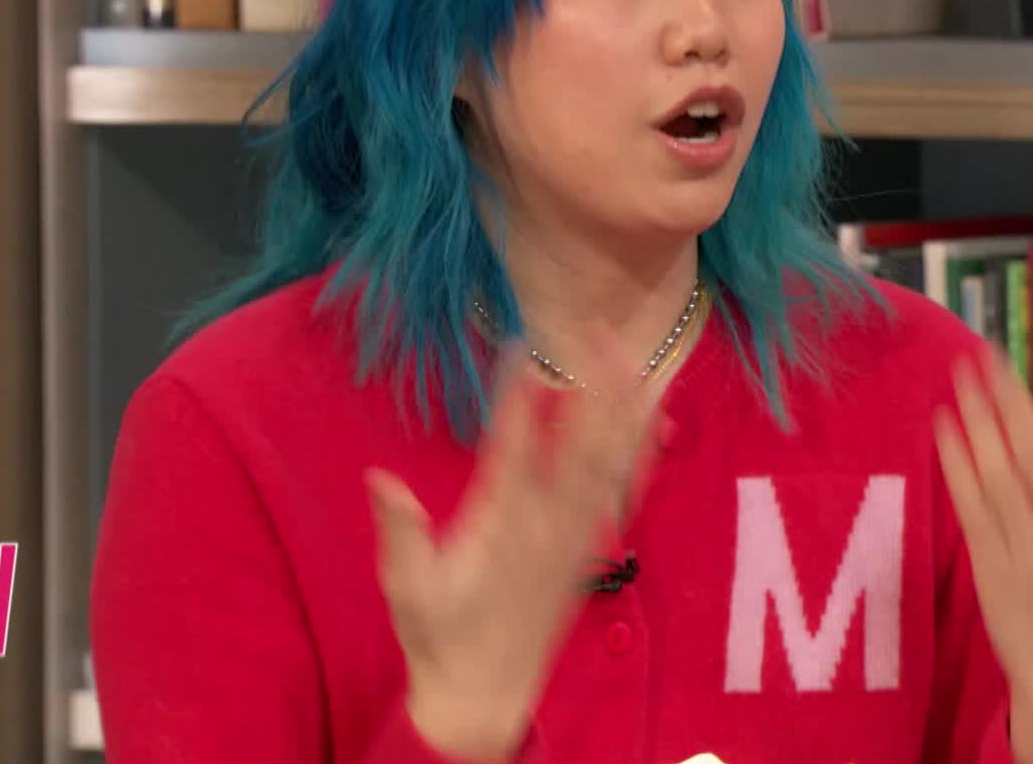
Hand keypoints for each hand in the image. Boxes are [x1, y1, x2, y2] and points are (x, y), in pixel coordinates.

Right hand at [367, 337, 664, 760]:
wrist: (486, 695)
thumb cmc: (439, 636)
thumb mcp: (408, 587)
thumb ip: (401, 533)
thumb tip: (380, 478)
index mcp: (497, 529)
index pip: (510, 453)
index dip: (517, 400)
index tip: (523, 350)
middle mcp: (544, 528)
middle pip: (577, 449)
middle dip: (592, 390)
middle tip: (600, 336)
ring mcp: (571, 539)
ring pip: (606, 467)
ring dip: (623, 414)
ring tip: (636, 360)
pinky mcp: (586, 551)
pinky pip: (620, 497)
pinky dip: (638, 457)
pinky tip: (653, 423)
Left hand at [934, 349, 1032, 763]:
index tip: (1026, 385)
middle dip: (1010, 398)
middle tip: (985, 355)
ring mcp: (1032, 547)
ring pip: (1003, 469)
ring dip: (979, 418)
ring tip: (959, 378)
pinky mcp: (994, 565)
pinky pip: (974, 503)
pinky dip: (959, 460)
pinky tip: (944, 426)